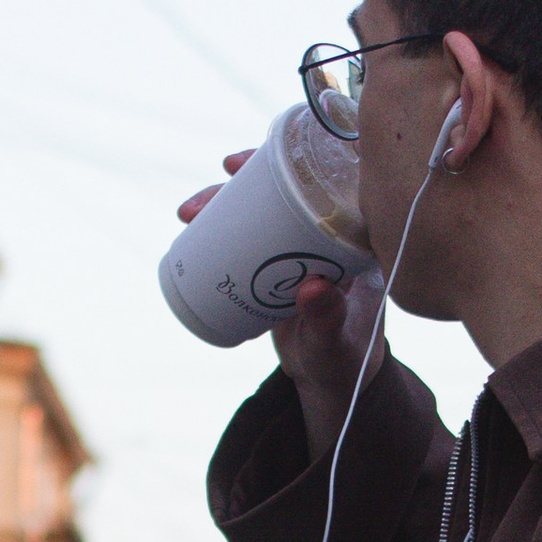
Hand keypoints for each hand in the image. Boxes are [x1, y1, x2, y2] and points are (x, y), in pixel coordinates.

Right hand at [176, 154, 383, 464]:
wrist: (335, 379)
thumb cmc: (347, 358)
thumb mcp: (336, 338)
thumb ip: (328, 317)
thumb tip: (312, 287)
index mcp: (354, 236)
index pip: (320, 181)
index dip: (282, 162)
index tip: (239, 164)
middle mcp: (329, 233)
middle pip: (282, 191)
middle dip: (235, 187)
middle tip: (197, 205)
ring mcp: (303, 247)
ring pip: (262, 212)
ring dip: (222, 206)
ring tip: (187, 216)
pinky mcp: (281, 265)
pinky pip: (253, 236)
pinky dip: (224, 230)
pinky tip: (195, 231)